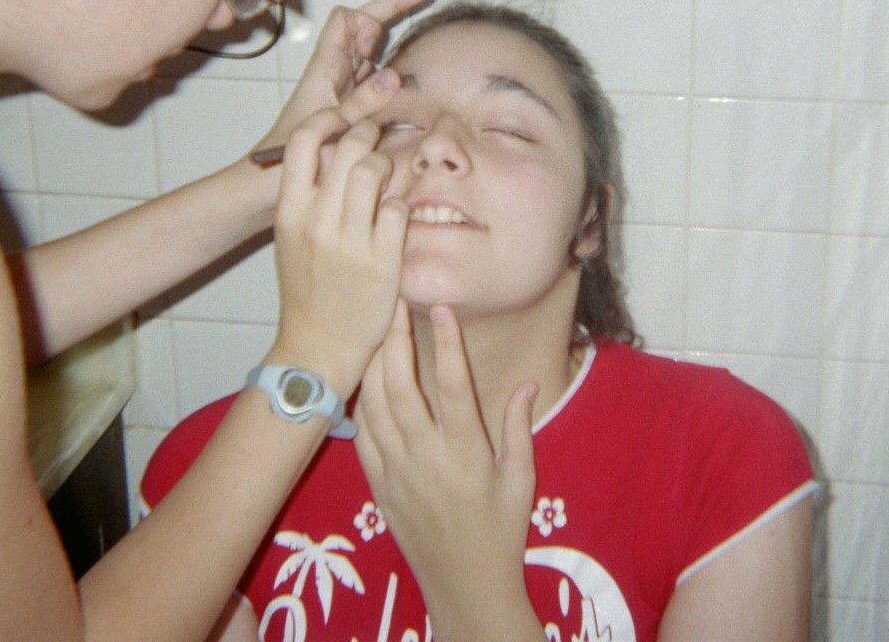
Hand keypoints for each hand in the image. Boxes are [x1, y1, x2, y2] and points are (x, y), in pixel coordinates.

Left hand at [254, 0, 432, 155]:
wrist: (268, 178)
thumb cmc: (293, 153)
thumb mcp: (333, 129)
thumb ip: (363, 102)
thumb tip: (393, 76)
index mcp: (325, 67)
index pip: (344, 20)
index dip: (366, 22)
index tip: (376, 47)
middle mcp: (334, 69)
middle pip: (362, 23)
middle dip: (392, 5)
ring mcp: (343, 83)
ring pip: (369, 44)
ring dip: (392, 23)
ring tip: (418, 0)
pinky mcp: (350, 99)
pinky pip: (373, 70)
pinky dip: (390, 55)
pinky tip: (406, 52)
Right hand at [268, 111, 408, 386]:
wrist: (316, 347)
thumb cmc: (306, 289)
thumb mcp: (292, 238)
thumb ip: (308, 197)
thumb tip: (333, 150)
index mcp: (289, 212)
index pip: (302, 142)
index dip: (326, 119)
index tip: (342, 118)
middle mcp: (317, 222)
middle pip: (348, 149)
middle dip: (367, 135)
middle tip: (375, 140)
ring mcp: (350, 241)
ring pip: (375, 171)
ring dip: (386, 165)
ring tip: (386, 178)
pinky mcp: (381, 261)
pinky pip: (399, 209)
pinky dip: (400, 205)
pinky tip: (395, 215)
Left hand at [354, 302, 539, 635]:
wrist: (464, 584)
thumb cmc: (500, 531)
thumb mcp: (521, 481)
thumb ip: (517, 428)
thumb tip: (526, 382)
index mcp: (466, 452)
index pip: (454, 385)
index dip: (447, 344)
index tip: (442, 308)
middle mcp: (426, 457)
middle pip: (402, 387)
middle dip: (395, 340)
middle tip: (393, 304)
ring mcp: (397, 471)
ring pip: (375, 406)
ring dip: (375, 365)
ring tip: (377, 331)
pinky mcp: (379, 485)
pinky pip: (363, 435)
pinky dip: (362, 402)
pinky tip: (367, 380)